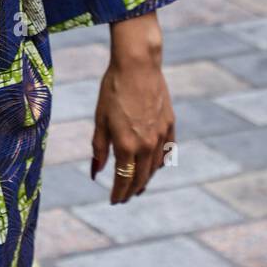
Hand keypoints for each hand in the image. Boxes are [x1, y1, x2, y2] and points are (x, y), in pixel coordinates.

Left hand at [91, 12, 175, 202]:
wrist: (138, 65)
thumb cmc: (113, 89)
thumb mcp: (100, 119)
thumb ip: (99, 148)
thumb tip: (96, 173)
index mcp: (126, 145)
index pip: (123, 180)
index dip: (118, 194)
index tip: (113, 201)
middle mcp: (146, 145)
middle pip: (140, 178)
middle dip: (131, 191)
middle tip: (123, 198)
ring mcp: (161, 136)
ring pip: (155, 168)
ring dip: (145, 180)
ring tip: (137, 186)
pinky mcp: (170, 125)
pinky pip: (167, 153)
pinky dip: (159, 164)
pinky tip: (154, 166)